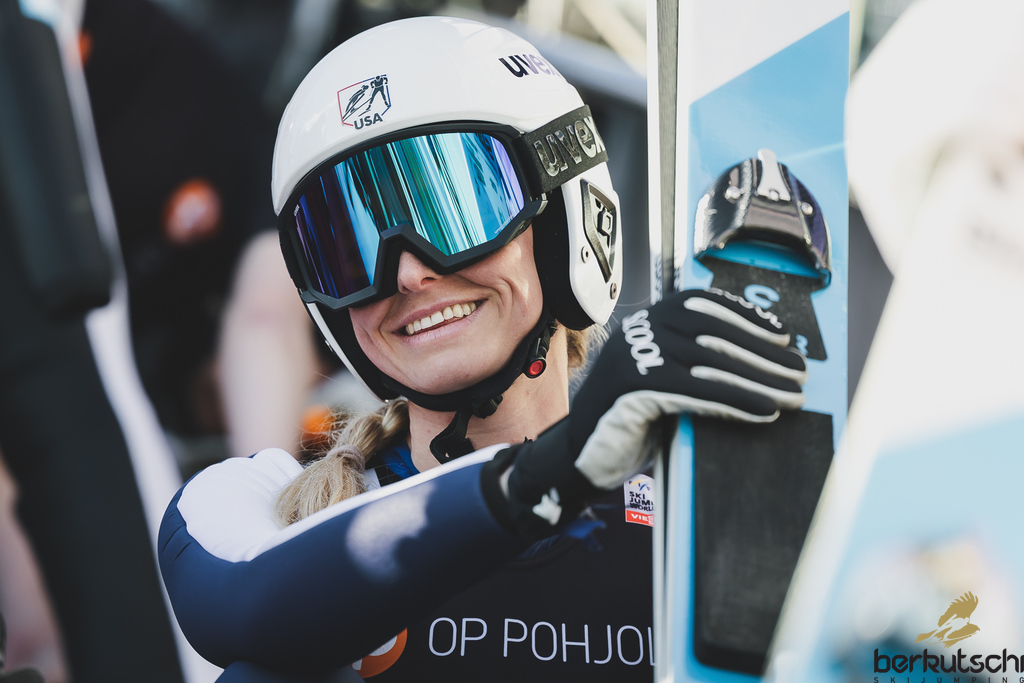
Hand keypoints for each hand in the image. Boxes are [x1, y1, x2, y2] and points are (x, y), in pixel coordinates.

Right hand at [481, 288, 806, 538]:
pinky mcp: (631, 389)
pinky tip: (763, 411)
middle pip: (713, 333)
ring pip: (709, 362)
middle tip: (801, 372)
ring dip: (759, 379)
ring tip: (793, 395)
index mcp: (647, 321)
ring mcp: (632, 357)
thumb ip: (698, 367)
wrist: (580, 457)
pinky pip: (694, 391)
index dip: (746, 316)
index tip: (782, 333)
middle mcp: (638, 330)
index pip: (703, 305)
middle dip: (763, 353)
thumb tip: (763, 365)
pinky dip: (734, 400)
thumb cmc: (631, 422)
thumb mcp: (665, 382)